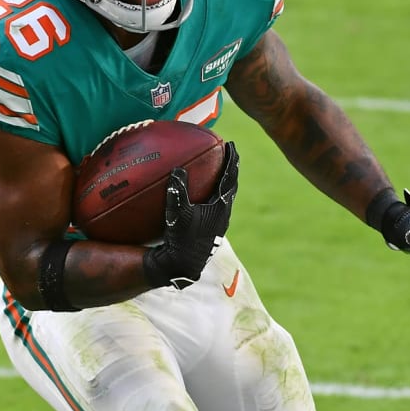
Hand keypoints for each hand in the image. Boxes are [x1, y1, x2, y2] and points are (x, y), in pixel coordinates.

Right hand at [143, 142, 239, 289]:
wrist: (183, 265)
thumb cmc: (181, 239)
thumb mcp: (178, 213)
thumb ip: (178, 191)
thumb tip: (177, 169)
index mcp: (220, 206)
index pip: (229, 177)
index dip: (231, 160)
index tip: (232, 145)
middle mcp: (224, 214)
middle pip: (231, 185)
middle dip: (231, 169)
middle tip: (229, 155)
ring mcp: (219, 224)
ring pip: (227, 197)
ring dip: (225, 183)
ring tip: (220, 173)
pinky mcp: (213, 231)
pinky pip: (218, 207)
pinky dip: (215, 196)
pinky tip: (205, 198)